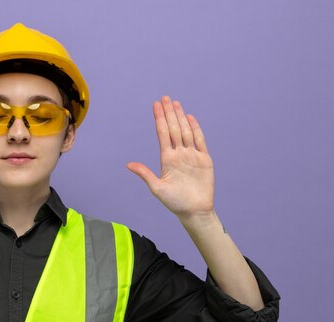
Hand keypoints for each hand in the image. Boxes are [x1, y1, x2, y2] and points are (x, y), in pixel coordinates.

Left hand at [127, 96, 213, 219]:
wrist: (194, 211)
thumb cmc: (175, 202)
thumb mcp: (157, 188)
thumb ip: (145, 174)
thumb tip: (128, 164)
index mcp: (166, 159)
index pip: (162, 134)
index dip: (159, 119)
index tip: (155, 105)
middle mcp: (178, 154)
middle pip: (173, 129)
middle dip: (169, 113)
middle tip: (165, 98)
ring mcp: (191, 155)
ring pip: (185, 132)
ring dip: (180, 118)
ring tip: (175, 104)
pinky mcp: (204, 160)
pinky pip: (200, 141)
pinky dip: (195, 129)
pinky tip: (190, 118)